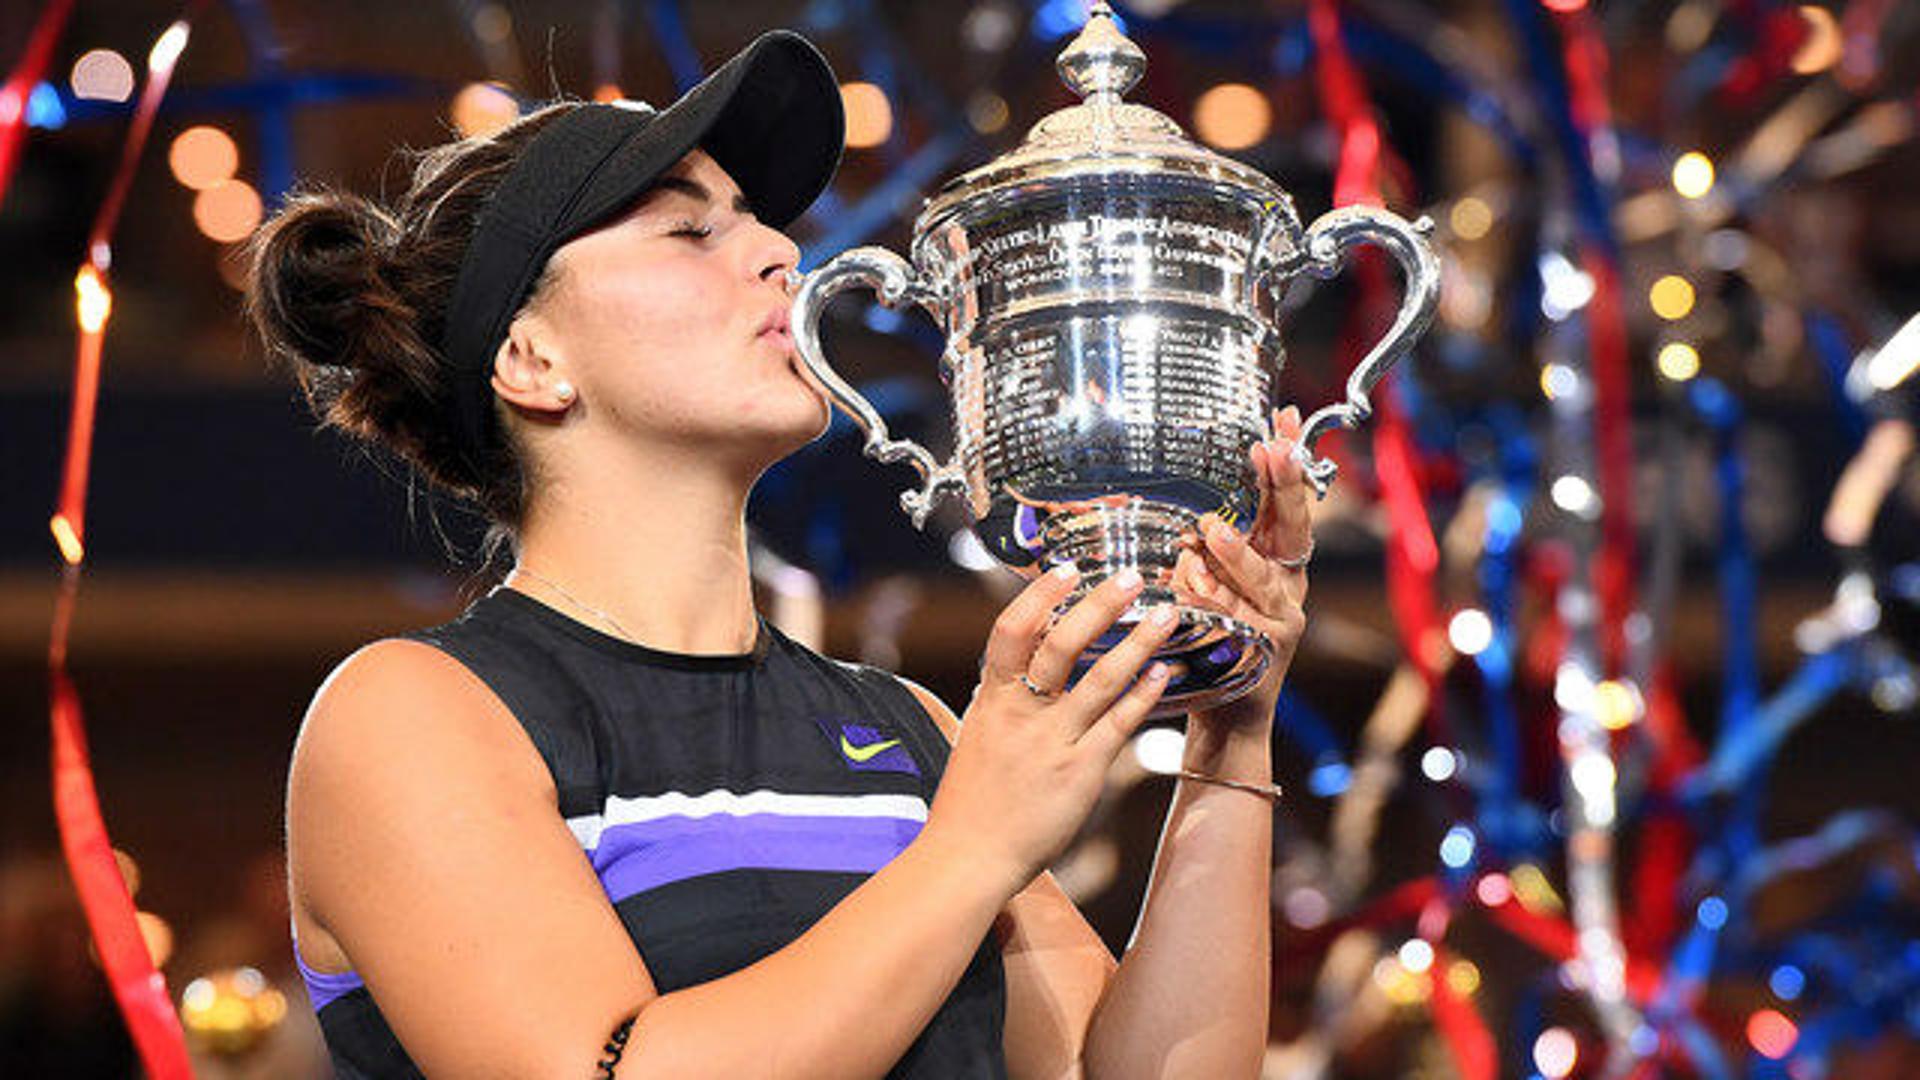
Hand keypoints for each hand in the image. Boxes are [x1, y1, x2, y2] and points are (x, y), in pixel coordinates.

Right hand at [920, 565, 1178, 894]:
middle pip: (1061, 644)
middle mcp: (1021, 714)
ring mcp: (1052, 742)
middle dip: (1099, 604)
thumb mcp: (975, 736)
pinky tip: (1166, 673)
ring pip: (1101, 679)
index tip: (1066, 569)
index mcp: (991, 699)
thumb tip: (1010, 669)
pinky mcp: (1081, 772)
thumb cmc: (969, 801)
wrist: (968, 858)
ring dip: (1137, 642)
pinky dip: (1144, 694)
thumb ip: (998, 700)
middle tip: (1132, 576)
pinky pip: (1119, 724)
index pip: (1010, 631)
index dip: (1039, 596)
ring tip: (1167, 615)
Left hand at [1169, 405, 1313, 724]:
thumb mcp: (1204, 577)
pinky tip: (1193, 590)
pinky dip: (1218, 606)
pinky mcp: (1270, 649)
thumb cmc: (1211, 636)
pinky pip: (1242, 621)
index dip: (1289, 460)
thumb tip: (1171, 503)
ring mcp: (1284, 615)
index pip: (1286, 497)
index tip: (1285, 419)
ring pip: (1264, 579)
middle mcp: (1288, 580)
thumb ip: (1200, 544)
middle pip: (1293, 526)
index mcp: (1276, 556)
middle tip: (1271, 451)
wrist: (1227, 711)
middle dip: (1284, 486)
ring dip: (1238, 555)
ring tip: (1211, 532)